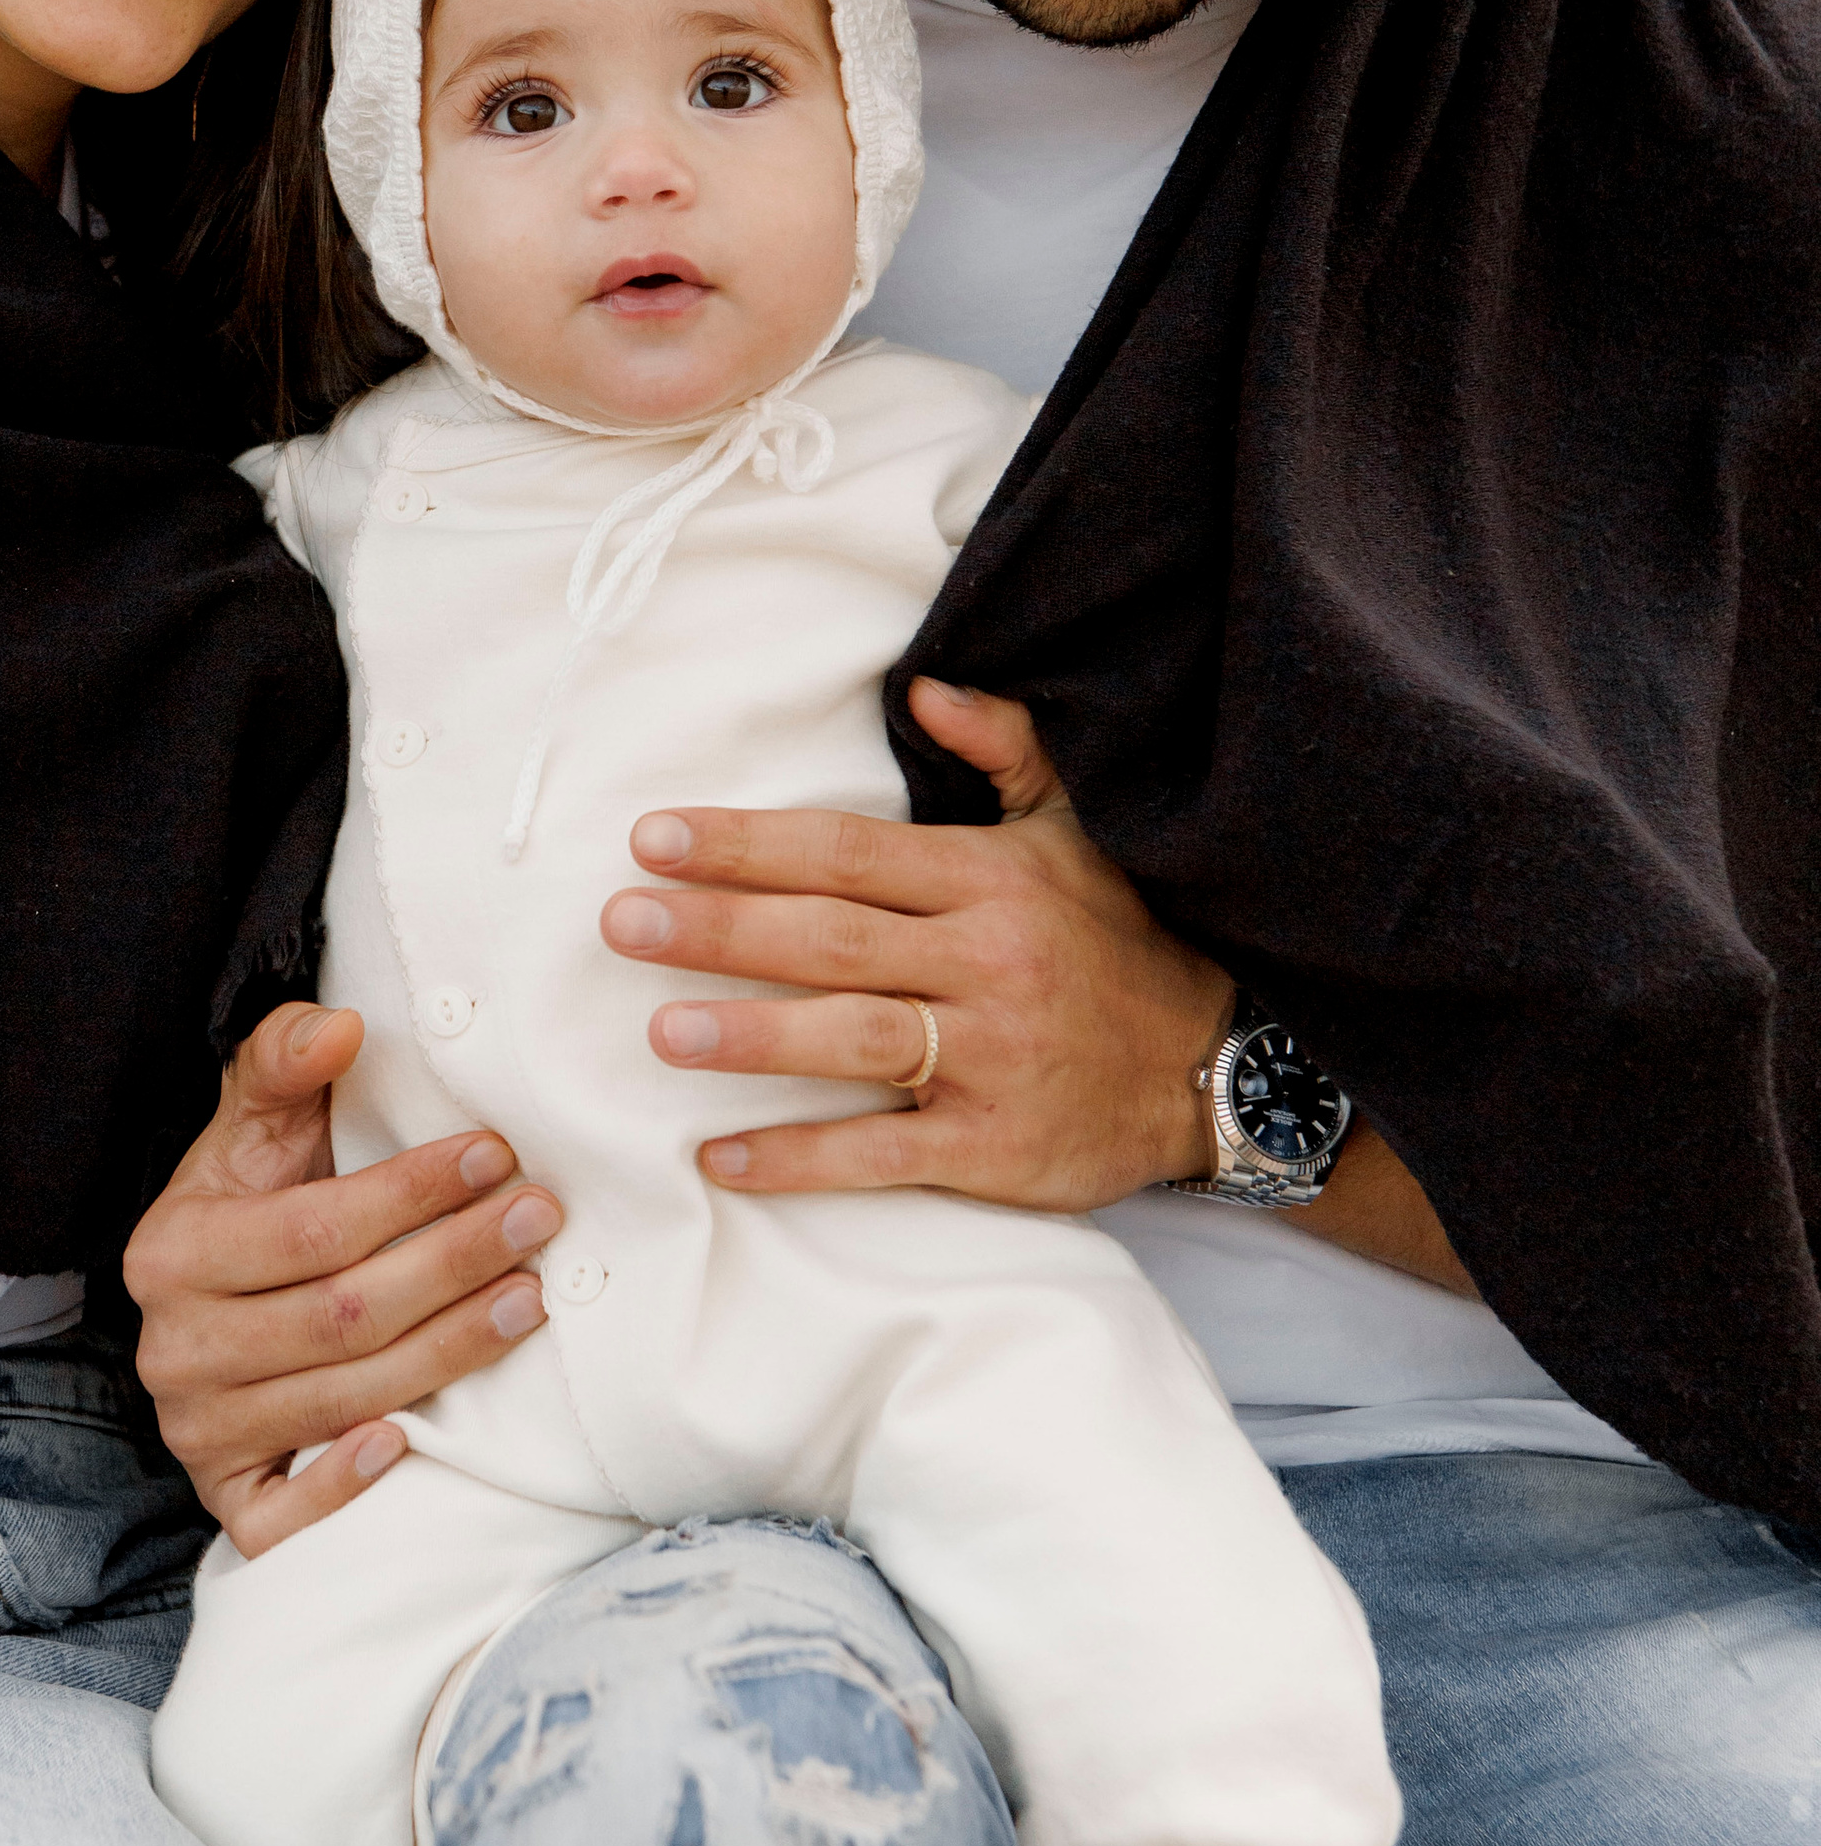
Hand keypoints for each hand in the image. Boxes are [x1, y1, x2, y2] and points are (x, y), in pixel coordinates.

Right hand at [122, 1002, 559, 1556]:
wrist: (211, 1307)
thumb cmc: (255, 1202)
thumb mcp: (254, 1125)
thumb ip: (285, 1061)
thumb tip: (346, 1027)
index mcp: (171, 1252)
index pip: (311, 1227)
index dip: (410, 1191)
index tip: (496, 1154)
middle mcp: (175, 1350)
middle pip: (339, 1316)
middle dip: (452, 1263)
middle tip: (539, 1221)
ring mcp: (198, 1431)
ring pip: (340, 1398)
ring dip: (447, 1351)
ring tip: (531, 1298)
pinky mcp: (228, 1499)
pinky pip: (283, 1515)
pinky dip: (346, 1483)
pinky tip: (414, 1439)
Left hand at [601, 684, 1232, 1212]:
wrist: (1222, 1067)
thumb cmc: (1124, 937)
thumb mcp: (1075, 828)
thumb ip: (1003, 747)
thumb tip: (924, 687)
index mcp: (989, 881)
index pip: (845, 853)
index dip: (746, 845)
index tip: (656, 838)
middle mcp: (985, 963)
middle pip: (830, 939)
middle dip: (720, 928)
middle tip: (623, 922)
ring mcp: (992, 1059)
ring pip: (854, 1039)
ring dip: (751, 1037)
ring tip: (661, 1030)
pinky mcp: (996, 1149)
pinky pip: (884, 1154)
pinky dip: (801, 1157)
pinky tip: (721, 1154)